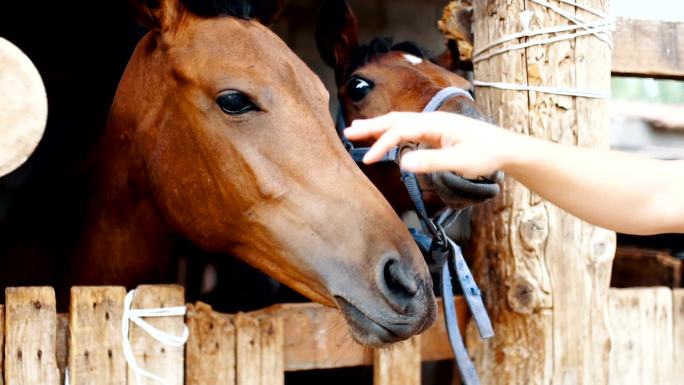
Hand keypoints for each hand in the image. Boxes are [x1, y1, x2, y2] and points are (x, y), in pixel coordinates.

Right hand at [344, 111, 517, 176]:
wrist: (505, 148)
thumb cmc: (486, 154)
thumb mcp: (460, 162)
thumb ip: (432, 162)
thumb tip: (403, 164)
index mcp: (434, 123)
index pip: (400, 130)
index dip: (382, 144)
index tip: (368, 160)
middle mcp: (431, 119)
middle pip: (395, 120)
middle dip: (371, 126)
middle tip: (347, 132)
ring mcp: (433, 125)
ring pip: (400, 122)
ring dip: (378, 127)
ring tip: (357, 130)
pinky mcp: (436, 132)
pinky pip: (408, 129)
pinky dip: (391, 132)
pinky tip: (385, 137)